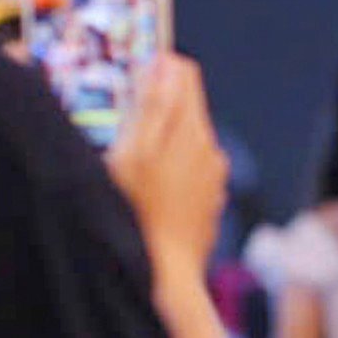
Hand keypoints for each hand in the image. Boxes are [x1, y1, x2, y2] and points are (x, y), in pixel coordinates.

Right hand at [107, 55, 229, 286]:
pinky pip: (191, 169)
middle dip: (157, 105)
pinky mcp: (211, 198)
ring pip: (187, 139)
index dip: (158, 66)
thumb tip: (163, 64)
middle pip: (186, 106)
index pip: (185, 74)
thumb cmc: (139, 212)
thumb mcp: (132, 153)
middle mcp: (211, 148)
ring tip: (133, 165)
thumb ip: (151, 106)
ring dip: (163, 140)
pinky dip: (171, 168)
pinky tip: (152, 191)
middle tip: (122, 123)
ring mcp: (215, 175)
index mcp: (192, 130)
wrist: (167, 273)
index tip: (133, 74)